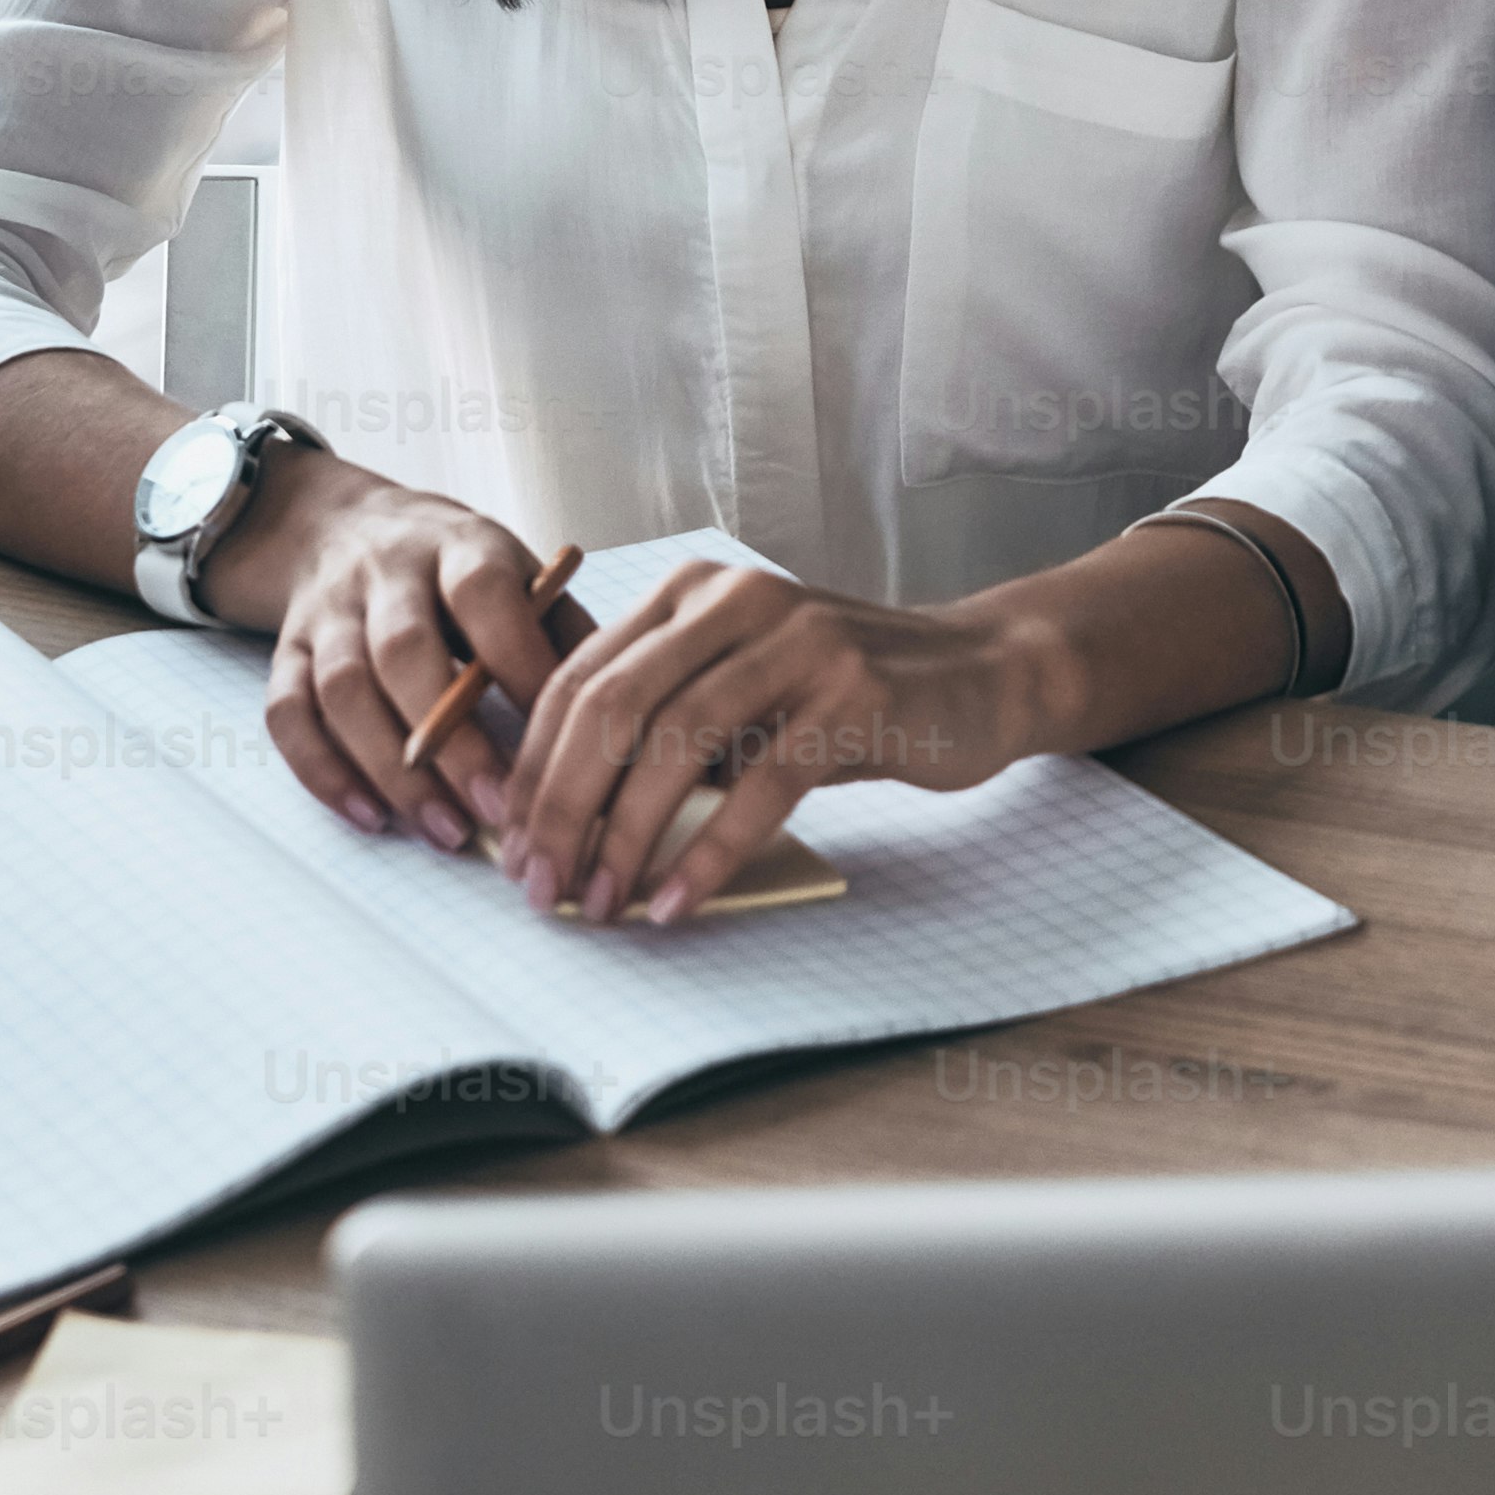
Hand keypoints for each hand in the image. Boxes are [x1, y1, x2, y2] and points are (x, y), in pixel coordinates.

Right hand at [225, 456, 572, 849]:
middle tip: (496, 810)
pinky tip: (371, 817)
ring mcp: (328, 611)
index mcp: (460, 544)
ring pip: (342, 689)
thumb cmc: (459, 571)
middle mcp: (386, 572)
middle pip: (404, 651)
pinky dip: (323, 772)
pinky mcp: (285, 651)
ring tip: (445, 831)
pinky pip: (288, 715)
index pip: (484, 594)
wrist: (346, 527)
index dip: (518, 665)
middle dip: (451, 741)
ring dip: (392, 769)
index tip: (561, 740)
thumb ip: (564, 635)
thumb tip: (617, 717)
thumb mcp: (523, 573)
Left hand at [504, 555, 1026, 925]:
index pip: (578, 677)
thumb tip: (561, 822)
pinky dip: (707, 853)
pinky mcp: (853, 695)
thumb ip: (665, 724)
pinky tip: (677, 901)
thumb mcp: (743, 689)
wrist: (983, 673)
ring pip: (675, 743)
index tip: (511, 847)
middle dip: (562, 808)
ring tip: (602, 903)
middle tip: (540, 886)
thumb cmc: (846, 696)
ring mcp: (798, 642)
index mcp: (691, 592)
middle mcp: (736, 600)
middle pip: (611, 707)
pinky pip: (758, 786)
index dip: (534, 769)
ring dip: (625, 838)